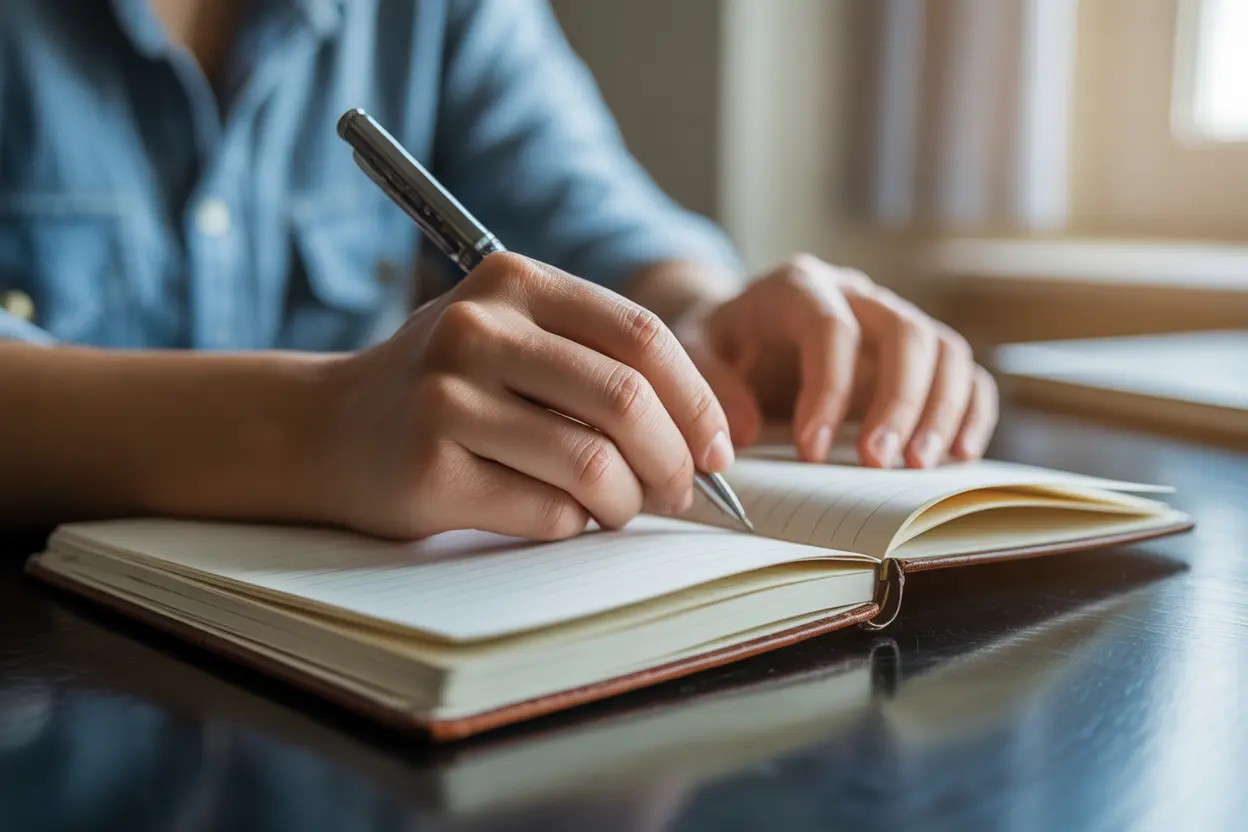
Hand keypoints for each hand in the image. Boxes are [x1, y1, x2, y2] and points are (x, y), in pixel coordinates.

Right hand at [315, 253, 734, 539]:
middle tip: (679, 490)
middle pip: (625, 400)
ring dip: (626, 502)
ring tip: (616, 507)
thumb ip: (598, 363)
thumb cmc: (445, 386)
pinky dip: (573, 524)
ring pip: (592, 465)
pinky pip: (547, 512)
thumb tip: (704, 436)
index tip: (718, 449)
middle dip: (674, 460)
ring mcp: (447, 398)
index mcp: (514, 281)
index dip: (697, 401)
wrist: (326, 428)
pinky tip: (557, 514)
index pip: (641, 337)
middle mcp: (478, 329)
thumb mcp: (514, 338)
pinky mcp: (430, 470)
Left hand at [674, 254, 997, 468]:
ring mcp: (893, 319)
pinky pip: (964, 371)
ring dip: (941, 410)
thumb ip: (710, 386)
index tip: (811, 451)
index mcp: (798, 287)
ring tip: (917, 466)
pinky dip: (970, 410)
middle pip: (905, 332)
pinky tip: (957, 454)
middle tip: (878, 463)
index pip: (830, 328)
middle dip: (899, 401)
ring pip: (944, 349)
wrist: (743, 327)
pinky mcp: (917, 353)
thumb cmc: (721, 342)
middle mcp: (857, 294)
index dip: (827, 389)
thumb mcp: (693, 353)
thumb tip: (742, 432)